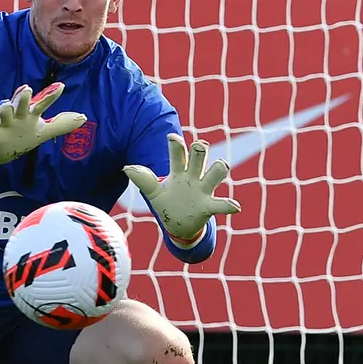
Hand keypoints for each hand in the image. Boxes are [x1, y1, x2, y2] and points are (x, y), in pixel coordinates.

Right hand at [0, 83, 87, 167]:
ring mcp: (3, 124)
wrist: (0, 151)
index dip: (51, 95)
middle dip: (23, 96)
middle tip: (26, 89)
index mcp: (30, 114)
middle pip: (21, 103)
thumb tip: (84, 118)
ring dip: (3, 109)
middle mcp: (17, 115)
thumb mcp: (43, 131)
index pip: (42, 103)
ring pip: (3, 112)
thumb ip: (62, 124)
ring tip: (4, 105)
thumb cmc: (22, 136)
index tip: (61, 86)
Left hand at [123, 133, 240, 241]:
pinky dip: (229, 205)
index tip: (171, 137)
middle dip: (200, 149)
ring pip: (216, 174)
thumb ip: (144, 180)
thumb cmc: (168, 203)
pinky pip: (221, 204)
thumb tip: (126, 168)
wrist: (179, 226)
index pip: (179, 154)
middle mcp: (194, 177)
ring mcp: (203, 191)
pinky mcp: (209, 206)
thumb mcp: (154, 193)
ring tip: (221, 166)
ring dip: (219, 169)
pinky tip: (235, 206)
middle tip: (199, 145)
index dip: (176, 145)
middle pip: (200, 156)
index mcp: (179, 172)